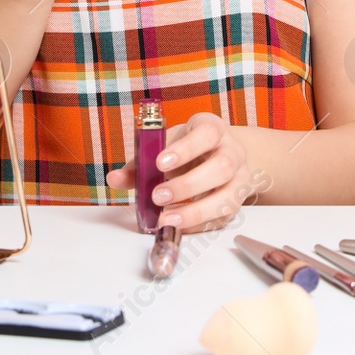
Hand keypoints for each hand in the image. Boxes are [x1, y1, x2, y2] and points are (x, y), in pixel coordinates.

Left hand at [107, 112, 258, 232]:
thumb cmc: (189, 147)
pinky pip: (222, 217)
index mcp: (213, 129)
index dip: (185, 149)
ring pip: (228, 196)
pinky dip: (198, 224)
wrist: (222, 154)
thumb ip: (141, 161)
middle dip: (188, 184)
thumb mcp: (167, 144)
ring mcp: (239, 178)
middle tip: (158, 195)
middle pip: (221, 167)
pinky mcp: (237, 202)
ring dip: (196, 211)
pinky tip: (178, 225)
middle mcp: (232, 152)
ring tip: (167, 218)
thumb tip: (114, 179)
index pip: (206, 134)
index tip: (160, 162)